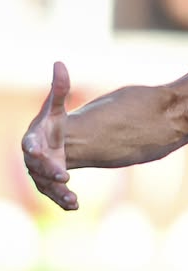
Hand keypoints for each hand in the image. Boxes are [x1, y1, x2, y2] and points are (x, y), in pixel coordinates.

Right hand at [22, 61, 77, 210]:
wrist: (56, 143)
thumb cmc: (54, 124)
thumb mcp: (58, 108)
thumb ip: (60, 89)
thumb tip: (59, 63)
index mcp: (33, 139)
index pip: (29, 144)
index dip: (32, 148)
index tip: (37, 152)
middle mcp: (34, 160)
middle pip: (38, 168)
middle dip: (49, 172)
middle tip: (64, 177)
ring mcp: (41, 174)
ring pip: (46, 186)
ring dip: (57, 193)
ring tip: (72, 198)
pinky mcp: (50, 186)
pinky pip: (54, 196)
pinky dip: (63, 201)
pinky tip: (75, 206)